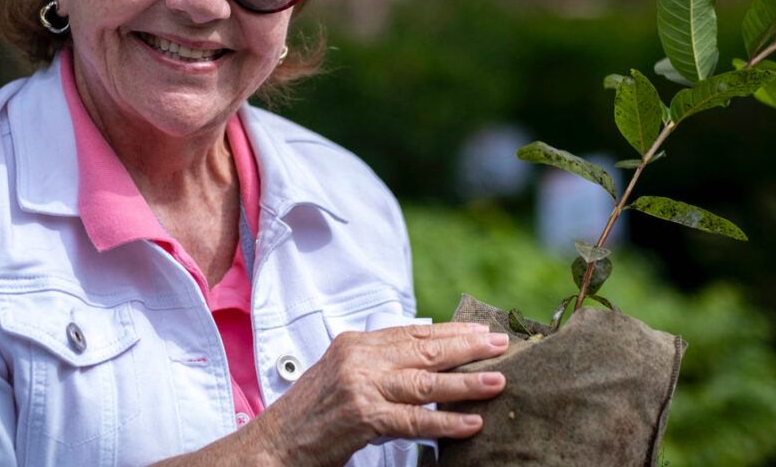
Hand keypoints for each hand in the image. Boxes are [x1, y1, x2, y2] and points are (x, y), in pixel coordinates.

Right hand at [252, 322, 507, 466]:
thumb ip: (379, 368)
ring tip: (497, 381)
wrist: (274, 444)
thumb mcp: (344, 379)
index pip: (412, 332)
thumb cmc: (310, 417)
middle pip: (424, 349)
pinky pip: (414, 419)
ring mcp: (360, 385)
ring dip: (466, 382)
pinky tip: (471, 422)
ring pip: (425, 381)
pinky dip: (446, 421)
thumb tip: (425, 367)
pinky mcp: (362, 415)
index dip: (450, 332)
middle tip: (501, 345)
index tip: (481, 331)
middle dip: (467, 347)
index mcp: (355, 343)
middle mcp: (358, 358)